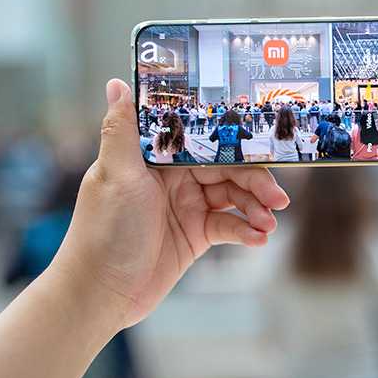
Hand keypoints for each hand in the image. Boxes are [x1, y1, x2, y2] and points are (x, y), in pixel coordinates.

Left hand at [51, 79, 289, 329]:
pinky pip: (229, 226)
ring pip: (233, 197)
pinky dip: (246, 231)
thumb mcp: (115, 176)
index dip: (235, 143)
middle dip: (256, 182)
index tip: (266, 147)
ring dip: (256, 208)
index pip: (204, 140)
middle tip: (278, 199)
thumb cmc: (101, 231)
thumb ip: (122, 130)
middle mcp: (174, 178)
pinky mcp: (195, 235)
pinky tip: (258, 239)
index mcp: (156, 157)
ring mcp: (186, 206)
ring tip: (269, 224)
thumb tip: (117, 83)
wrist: (99, 294)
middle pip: (227, 169)